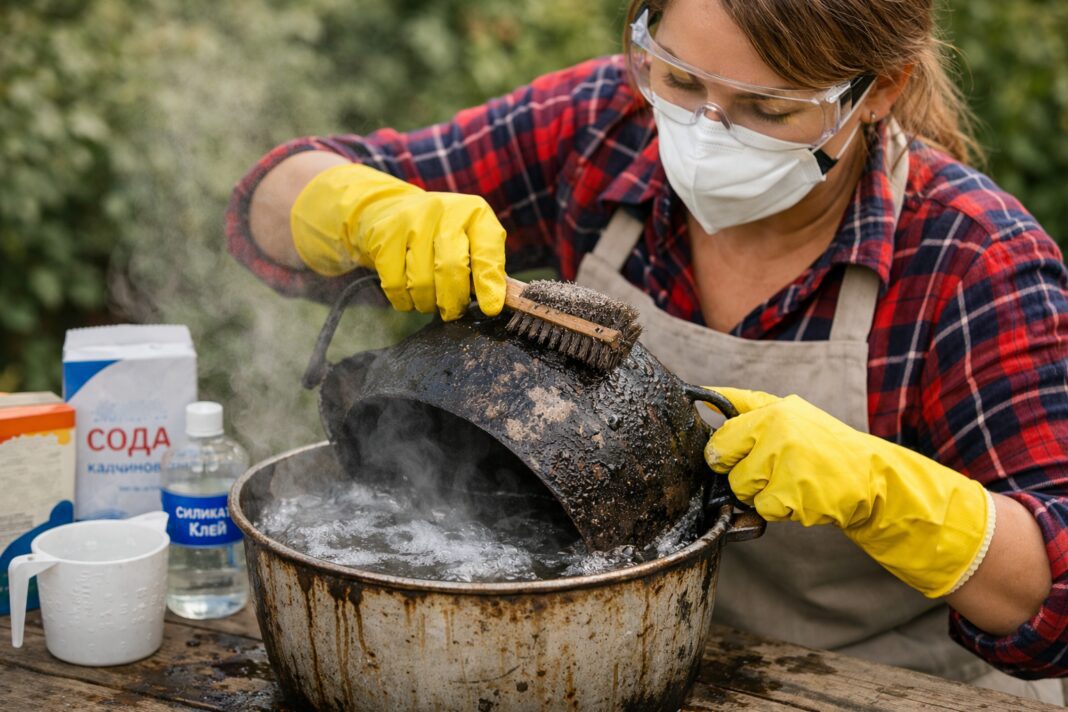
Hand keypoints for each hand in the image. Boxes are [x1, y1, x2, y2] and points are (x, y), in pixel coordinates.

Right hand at [289, 163, 506, 319]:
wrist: (390, 209)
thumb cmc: (441, 233)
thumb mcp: (471, 239)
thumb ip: (485, 266)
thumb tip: (493, 304)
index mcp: (474, 213)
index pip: (487, 252)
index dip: (489, 284)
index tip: (490, 309)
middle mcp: (444, 211)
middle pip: (452, 268)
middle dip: (454, 301)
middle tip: (453, 311)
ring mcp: (411, 220)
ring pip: (422, 281)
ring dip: (427, 303)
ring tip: (431, 302)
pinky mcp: (384, 235)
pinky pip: (395, 284)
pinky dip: (404, 301)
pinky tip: (410, 297)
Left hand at [702, 387, 994, 598]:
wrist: (874, 477)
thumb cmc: (822, 444)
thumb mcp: (787, 411)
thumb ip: (743, 404)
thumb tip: (699, 393)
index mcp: (772, 411)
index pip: (720, 435)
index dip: (723, 452)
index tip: (733, 455)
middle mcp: (778, 433)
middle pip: (724, 464)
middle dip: (742, 472)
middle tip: (771, 468)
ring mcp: (788, 464)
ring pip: (741, 489)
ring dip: (760, 492)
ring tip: (791, 480)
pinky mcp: (796, 495)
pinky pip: (764, 509)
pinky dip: (778, 509)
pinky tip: (802, 495)